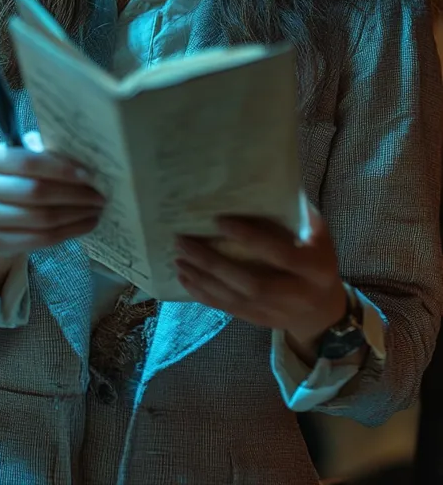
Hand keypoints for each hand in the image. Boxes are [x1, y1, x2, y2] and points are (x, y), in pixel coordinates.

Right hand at [0, 131, 105, 259]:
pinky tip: (86, 223)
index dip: (61, 169)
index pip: (28, 162)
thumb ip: (52, 156)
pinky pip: (39, 239)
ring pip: (40, 218)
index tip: (90, 175)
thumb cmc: (25, 178)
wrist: (2, 211)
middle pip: (35, 192)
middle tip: (100, 196)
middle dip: (74, 194)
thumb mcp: (34, 161)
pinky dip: (68, 232)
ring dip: (75, 214)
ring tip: (96, 210)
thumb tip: (91, 158)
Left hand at [175, 204, 346, 358]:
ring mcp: (278, 312)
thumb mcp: (315, 232)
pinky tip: (185, 279)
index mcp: (316, 266)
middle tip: (184, 241)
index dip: (250, 238)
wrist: (322, 307)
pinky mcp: (260, 320)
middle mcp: (298, 294)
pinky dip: (204, 295)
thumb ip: (293, 212)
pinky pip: (229, 309)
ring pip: (236, 298)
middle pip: (253, 282)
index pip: (281, 254)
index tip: (219, 221)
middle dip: (215, 262)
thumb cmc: (314, 254)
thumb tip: (263, 180)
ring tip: (178, 258)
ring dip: (204, 278)